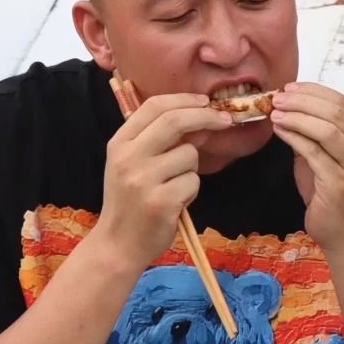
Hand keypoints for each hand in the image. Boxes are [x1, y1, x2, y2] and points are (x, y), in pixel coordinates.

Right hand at [93, 93, 229, 267]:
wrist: (118, 244)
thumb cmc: (131, 202)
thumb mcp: (132, 165)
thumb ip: (158, 141)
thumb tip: (199, 116)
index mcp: (119, 143)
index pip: (153, 107)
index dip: (184, 100)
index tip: (206, 101)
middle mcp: (128, 157)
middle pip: (174, 122)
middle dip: (205, 117)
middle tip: (225, 120)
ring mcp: (143, 179)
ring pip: (189, 155)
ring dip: (191, 170)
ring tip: (174, 187)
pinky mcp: (161, 201)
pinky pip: (193, 182)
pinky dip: (191, 191)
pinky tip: (175, 203)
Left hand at [269, 82, 343, 251]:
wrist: (342, 231)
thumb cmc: (329, 194)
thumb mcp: (320, 157)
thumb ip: (310, 134)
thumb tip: (286, 107)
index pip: (341, 102)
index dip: (313, 91)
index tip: (288, 88)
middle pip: (335, 111)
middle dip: (302, 101)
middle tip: (277, 99)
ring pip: (327, 129)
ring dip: (297, 116)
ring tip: (275, 113)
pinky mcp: (340, 182)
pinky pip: (314, 152)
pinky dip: (294, 136)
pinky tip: (279, 131)